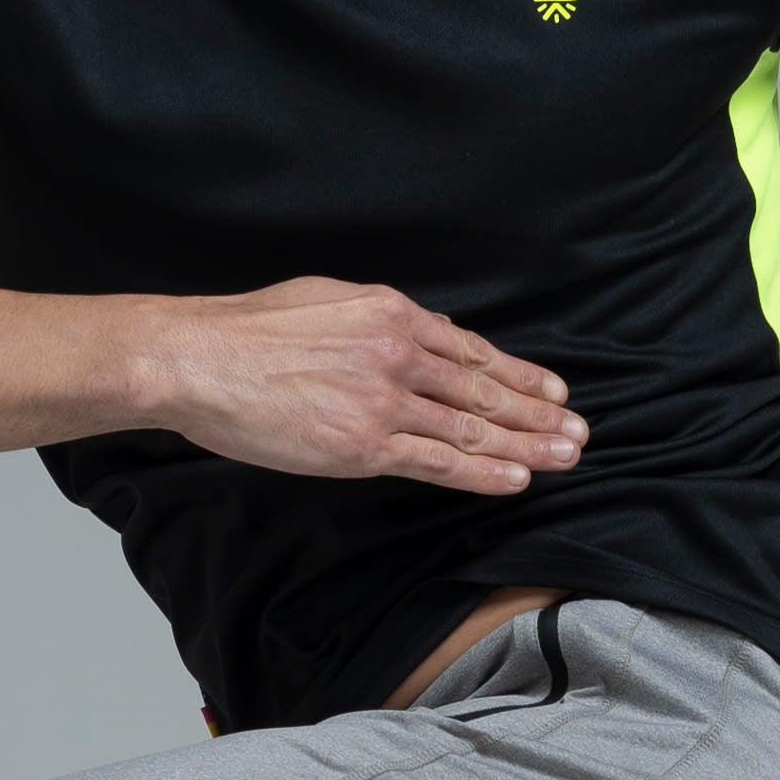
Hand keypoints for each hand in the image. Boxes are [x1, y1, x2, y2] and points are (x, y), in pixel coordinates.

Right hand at [148, 278, 588, 491]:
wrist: (199, 359)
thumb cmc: (248, 331)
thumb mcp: (325, 299)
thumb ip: (376, 319)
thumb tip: (413, 334)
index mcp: (392, 313)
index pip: (470, 350)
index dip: (517, 374)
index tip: (551, 392)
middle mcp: (400, 353)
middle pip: (484, 388)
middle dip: (537, 413)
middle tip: (579, 431)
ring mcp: (385, 401)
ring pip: (472, 426)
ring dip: (526, 445)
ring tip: (565, 456)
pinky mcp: (364, 445)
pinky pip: (438, 461)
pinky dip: (482, 472)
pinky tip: (516, 479)